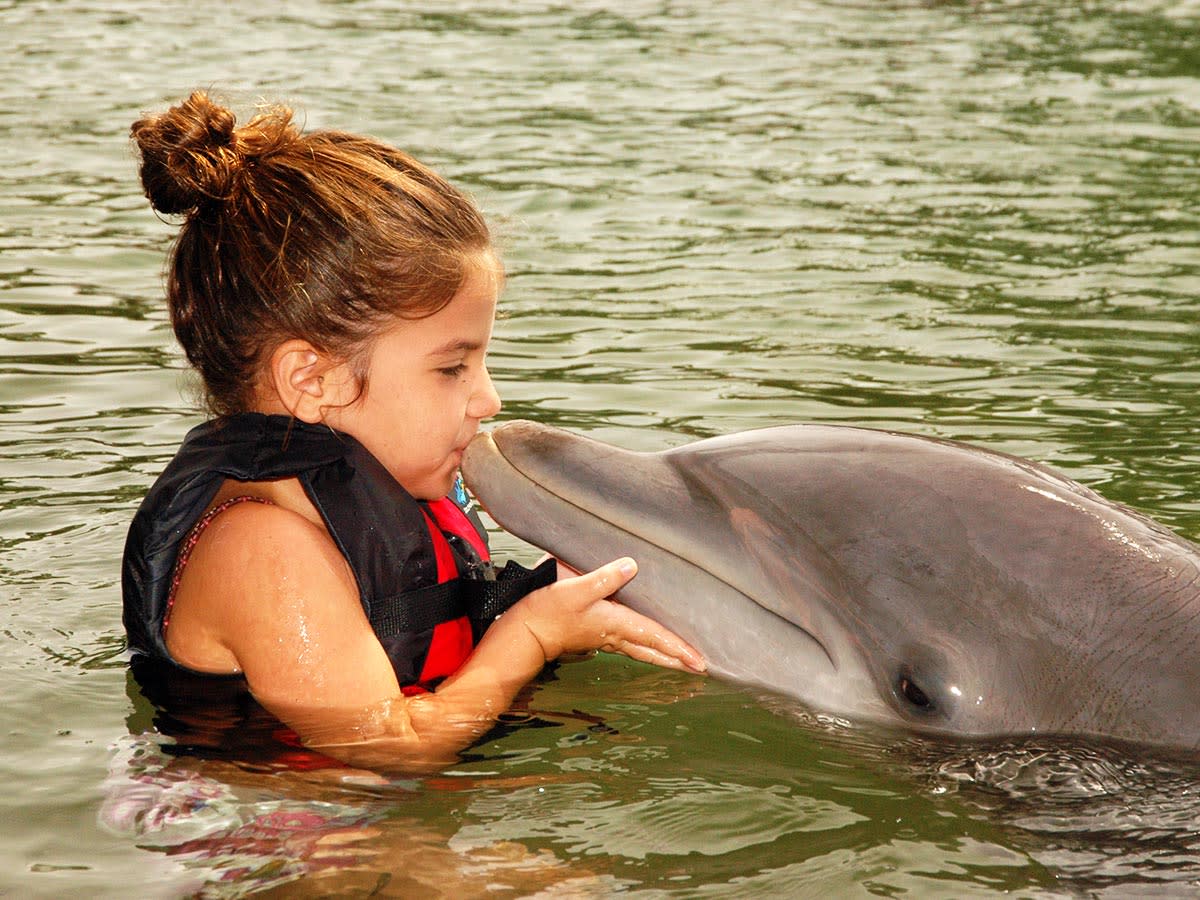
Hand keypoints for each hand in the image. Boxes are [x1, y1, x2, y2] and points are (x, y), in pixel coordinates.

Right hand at [517, 557, 705, 673]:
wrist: (525, 632)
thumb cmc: (548, 611)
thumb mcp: (575, 590)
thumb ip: (604, 578)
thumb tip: (631, 566)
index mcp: (616, 623)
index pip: (655, 638)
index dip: (679, 648)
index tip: (700, 662)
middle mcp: (615, 635)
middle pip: (653, 650)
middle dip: (678, 659)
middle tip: (700, 668)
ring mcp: (605, 638)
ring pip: (643, 650)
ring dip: (664, 655)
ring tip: (682, 660)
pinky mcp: (596, 635)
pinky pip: (630, 644)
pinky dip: (646, 647)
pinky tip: (647, 644)